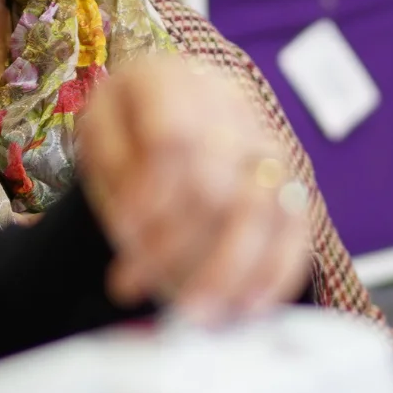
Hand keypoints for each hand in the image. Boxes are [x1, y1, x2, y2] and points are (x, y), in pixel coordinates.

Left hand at [75, 58, 311, 322]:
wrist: (164, 114)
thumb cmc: (124, 130)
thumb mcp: (96, 134)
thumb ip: (111, 165)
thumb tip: (135, 224)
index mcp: (169, 79)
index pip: (175, 138)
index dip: (150, 193)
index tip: (121, 233)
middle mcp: (229, 105)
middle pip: (217, 183)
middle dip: (172, 246)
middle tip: (129, 287)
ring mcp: (266, 144)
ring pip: (261, 212)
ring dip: (223, 272)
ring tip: (187, 314)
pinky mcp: (291, 184)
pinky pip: (296, 232)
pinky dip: (272, 276)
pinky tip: (243, 309)